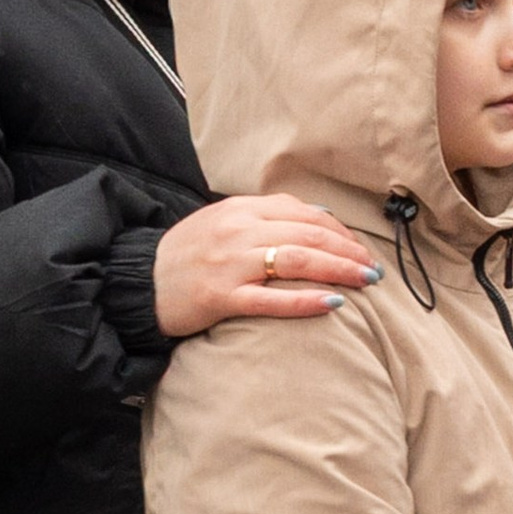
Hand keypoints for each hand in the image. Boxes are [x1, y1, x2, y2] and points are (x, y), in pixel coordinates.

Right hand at [153, 196, 379, 338]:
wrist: (138, 283)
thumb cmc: (189, 255)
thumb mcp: (224, 222)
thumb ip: (266, 217)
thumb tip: (319, 216)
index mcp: (241, 209)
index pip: (303, 212)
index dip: (339, 231)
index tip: (360, 249)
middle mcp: (237, 231)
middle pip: (307, 235)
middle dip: (348, 251)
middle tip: (374, 269)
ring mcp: (228, 264)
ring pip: (296, 261)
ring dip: (338, 270)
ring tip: (365, 282)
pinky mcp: (220, 297)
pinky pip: (270, 299)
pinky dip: (305, 300)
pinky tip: (333, 304)